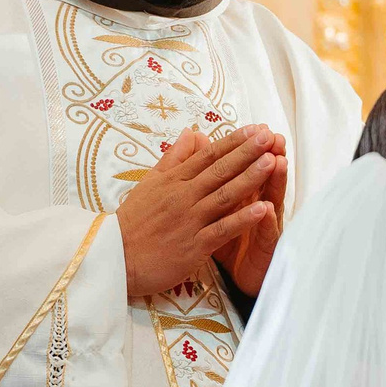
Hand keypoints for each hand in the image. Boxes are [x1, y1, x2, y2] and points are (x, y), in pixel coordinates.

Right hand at [118, 125, 278, 300]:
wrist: (113, 258)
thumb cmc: (133, 221)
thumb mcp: (150, 182)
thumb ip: (174, 158)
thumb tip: (192, 132)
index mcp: (174, 180)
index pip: (208, 156)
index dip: (233, 142)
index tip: (255, 128)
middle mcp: (183, 197)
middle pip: (220, 171)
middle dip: (247, 153)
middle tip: (269, 136)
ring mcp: (189, 221)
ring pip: (224, 196)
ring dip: (249, 179)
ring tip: (272, 162)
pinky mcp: (193, 246)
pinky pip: (222, 230)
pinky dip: (242, 220)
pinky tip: (263, 209)